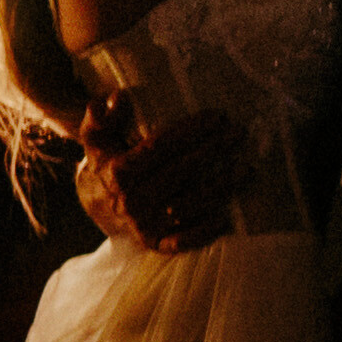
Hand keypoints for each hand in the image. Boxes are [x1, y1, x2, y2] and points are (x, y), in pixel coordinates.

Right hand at [71, 95, 248, 253]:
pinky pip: (182, 241)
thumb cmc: (106, 161)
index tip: (218, 116)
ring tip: (246, 167)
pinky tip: (227, 217)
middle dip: (213, 150)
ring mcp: (142, 224)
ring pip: (188, 203)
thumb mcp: (96, 136)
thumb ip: (100, 115)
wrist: (96, 204)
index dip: (191, 130)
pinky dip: (204, 231)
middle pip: (180, 171)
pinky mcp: (153, 243)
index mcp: (118, 172)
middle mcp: (130, 200)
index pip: (160, 147)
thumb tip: (117, 97)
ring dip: (220, 187)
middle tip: (239, 133)